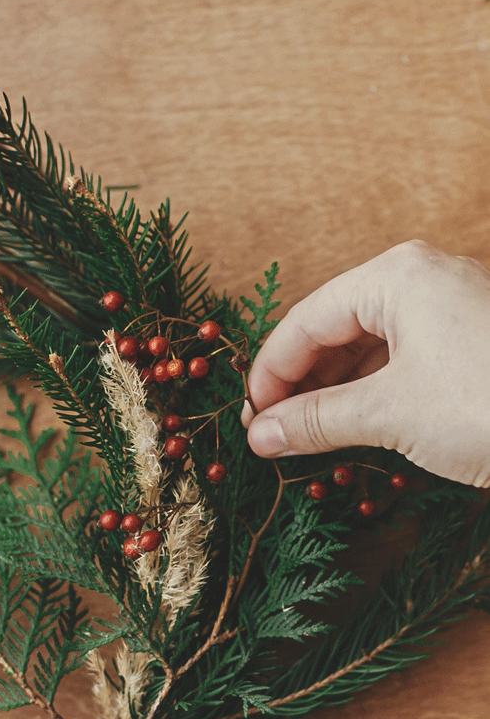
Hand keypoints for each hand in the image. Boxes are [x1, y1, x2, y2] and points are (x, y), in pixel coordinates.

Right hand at [242, 240, 489, 486]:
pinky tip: (355, 434)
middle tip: (274, 435)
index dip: (270, 373)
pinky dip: (372, 400)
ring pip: (369, 351)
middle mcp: (423, 282)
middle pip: (335, 331)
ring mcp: (451, 313)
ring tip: (309, 441)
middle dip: (301, 386)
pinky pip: (403, 366)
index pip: (306, 321)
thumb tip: (259, 435)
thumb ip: (316, 420)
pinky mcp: (470, 347)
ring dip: (334, 398)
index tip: (250, 420)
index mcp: (397, 276)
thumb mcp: (390, 413)